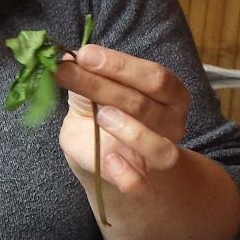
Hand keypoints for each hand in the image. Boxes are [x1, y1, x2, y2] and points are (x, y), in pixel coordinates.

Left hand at [54, 45, 189, 193]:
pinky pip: (139, 184)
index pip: (154, 76)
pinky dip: (124, 173)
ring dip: (129, 130)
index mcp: (170, 94)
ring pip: (159, 149)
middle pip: (145, 104)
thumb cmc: (103, 113)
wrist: (103, 156)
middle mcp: (172, 124)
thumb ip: (86, 75)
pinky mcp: (141, 184)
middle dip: (105, 87)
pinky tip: (108, 158)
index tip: (84, 55)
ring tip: (100, 115)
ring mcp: (159, 158)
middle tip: (69, 73)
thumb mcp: (94, 90)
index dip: (120, 65)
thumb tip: (66, 58)